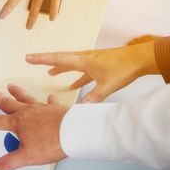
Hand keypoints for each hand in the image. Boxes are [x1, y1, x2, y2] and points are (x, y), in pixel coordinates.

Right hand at [0, 84, 68, 169]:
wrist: (75, 131)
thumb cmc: (51, 143)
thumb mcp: (27, 156)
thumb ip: (8, 163)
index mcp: (18, 123)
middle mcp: (27, 112)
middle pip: (7, 103)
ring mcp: (41, 109)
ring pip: (26, 98)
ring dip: (17, 92)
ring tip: (10, 86)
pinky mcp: (55, 109)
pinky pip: (50, 102)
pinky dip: (49, 100)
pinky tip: (50, 98)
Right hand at [26, 42, 159, 102]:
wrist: (140, 59)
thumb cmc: (123, 68)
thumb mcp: (107, 85)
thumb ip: (93, 98)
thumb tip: (80, 111)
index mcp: (83, 61)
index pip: (57, 59)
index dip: (41, 59)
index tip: (28, 58)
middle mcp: (84, 58)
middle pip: (60, 59)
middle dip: (45, 61)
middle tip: (31, 60)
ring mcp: (91, 61)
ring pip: (70, 64)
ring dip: (60, 68)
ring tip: (50, 73)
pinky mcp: (98, 65)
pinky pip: (82, 72)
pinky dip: (76, 78)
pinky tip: (73, 86)